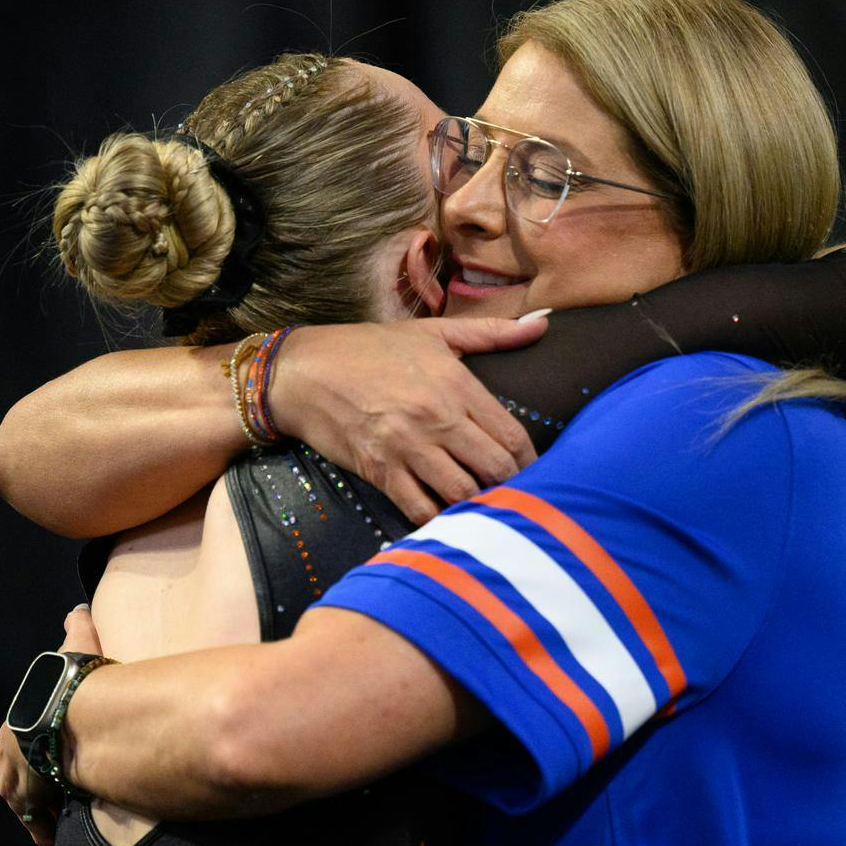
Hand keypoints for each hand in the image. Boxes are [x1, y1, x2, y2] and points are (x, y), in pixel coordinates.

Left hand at [0, 606, 106, 845]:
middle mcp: (7, 755)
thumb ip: (76, 630)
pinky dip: (47, 835)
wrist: (60, 714)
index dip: (35, 753)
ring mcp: (14, 780)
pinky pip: (36, 825)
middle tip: (53, 800)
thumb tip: (76, 611)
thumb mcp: (73, 651)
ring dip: (39, 814)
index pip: (19, 742)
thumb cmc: (67, 683)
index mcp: (15, 722)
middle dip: (33, 787)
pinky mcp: (25, 801)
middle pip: (17, 776)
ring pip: (24, 804)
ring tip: (59, 826)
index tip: (48, 764)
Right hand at [269, 318, 547, 525]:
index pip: (512, 436)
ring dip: (476, 505)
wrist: (304, 370)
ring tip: (483, 507)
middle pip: (495, 469)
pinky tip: (445, 518)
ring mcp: (407, 446)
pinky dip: (437, 519)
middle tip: (513, 494)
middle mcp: (437, 417)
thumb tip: (541, 326)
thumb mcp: (433, 333)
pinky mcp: (380, 470)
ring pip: (461, 493)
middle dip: (510, 486)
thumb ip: (491, 333)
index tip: (532, 472)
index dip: (530, 461)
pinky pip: (419, 508)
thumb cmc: (370, 349)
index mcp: (456, 384)